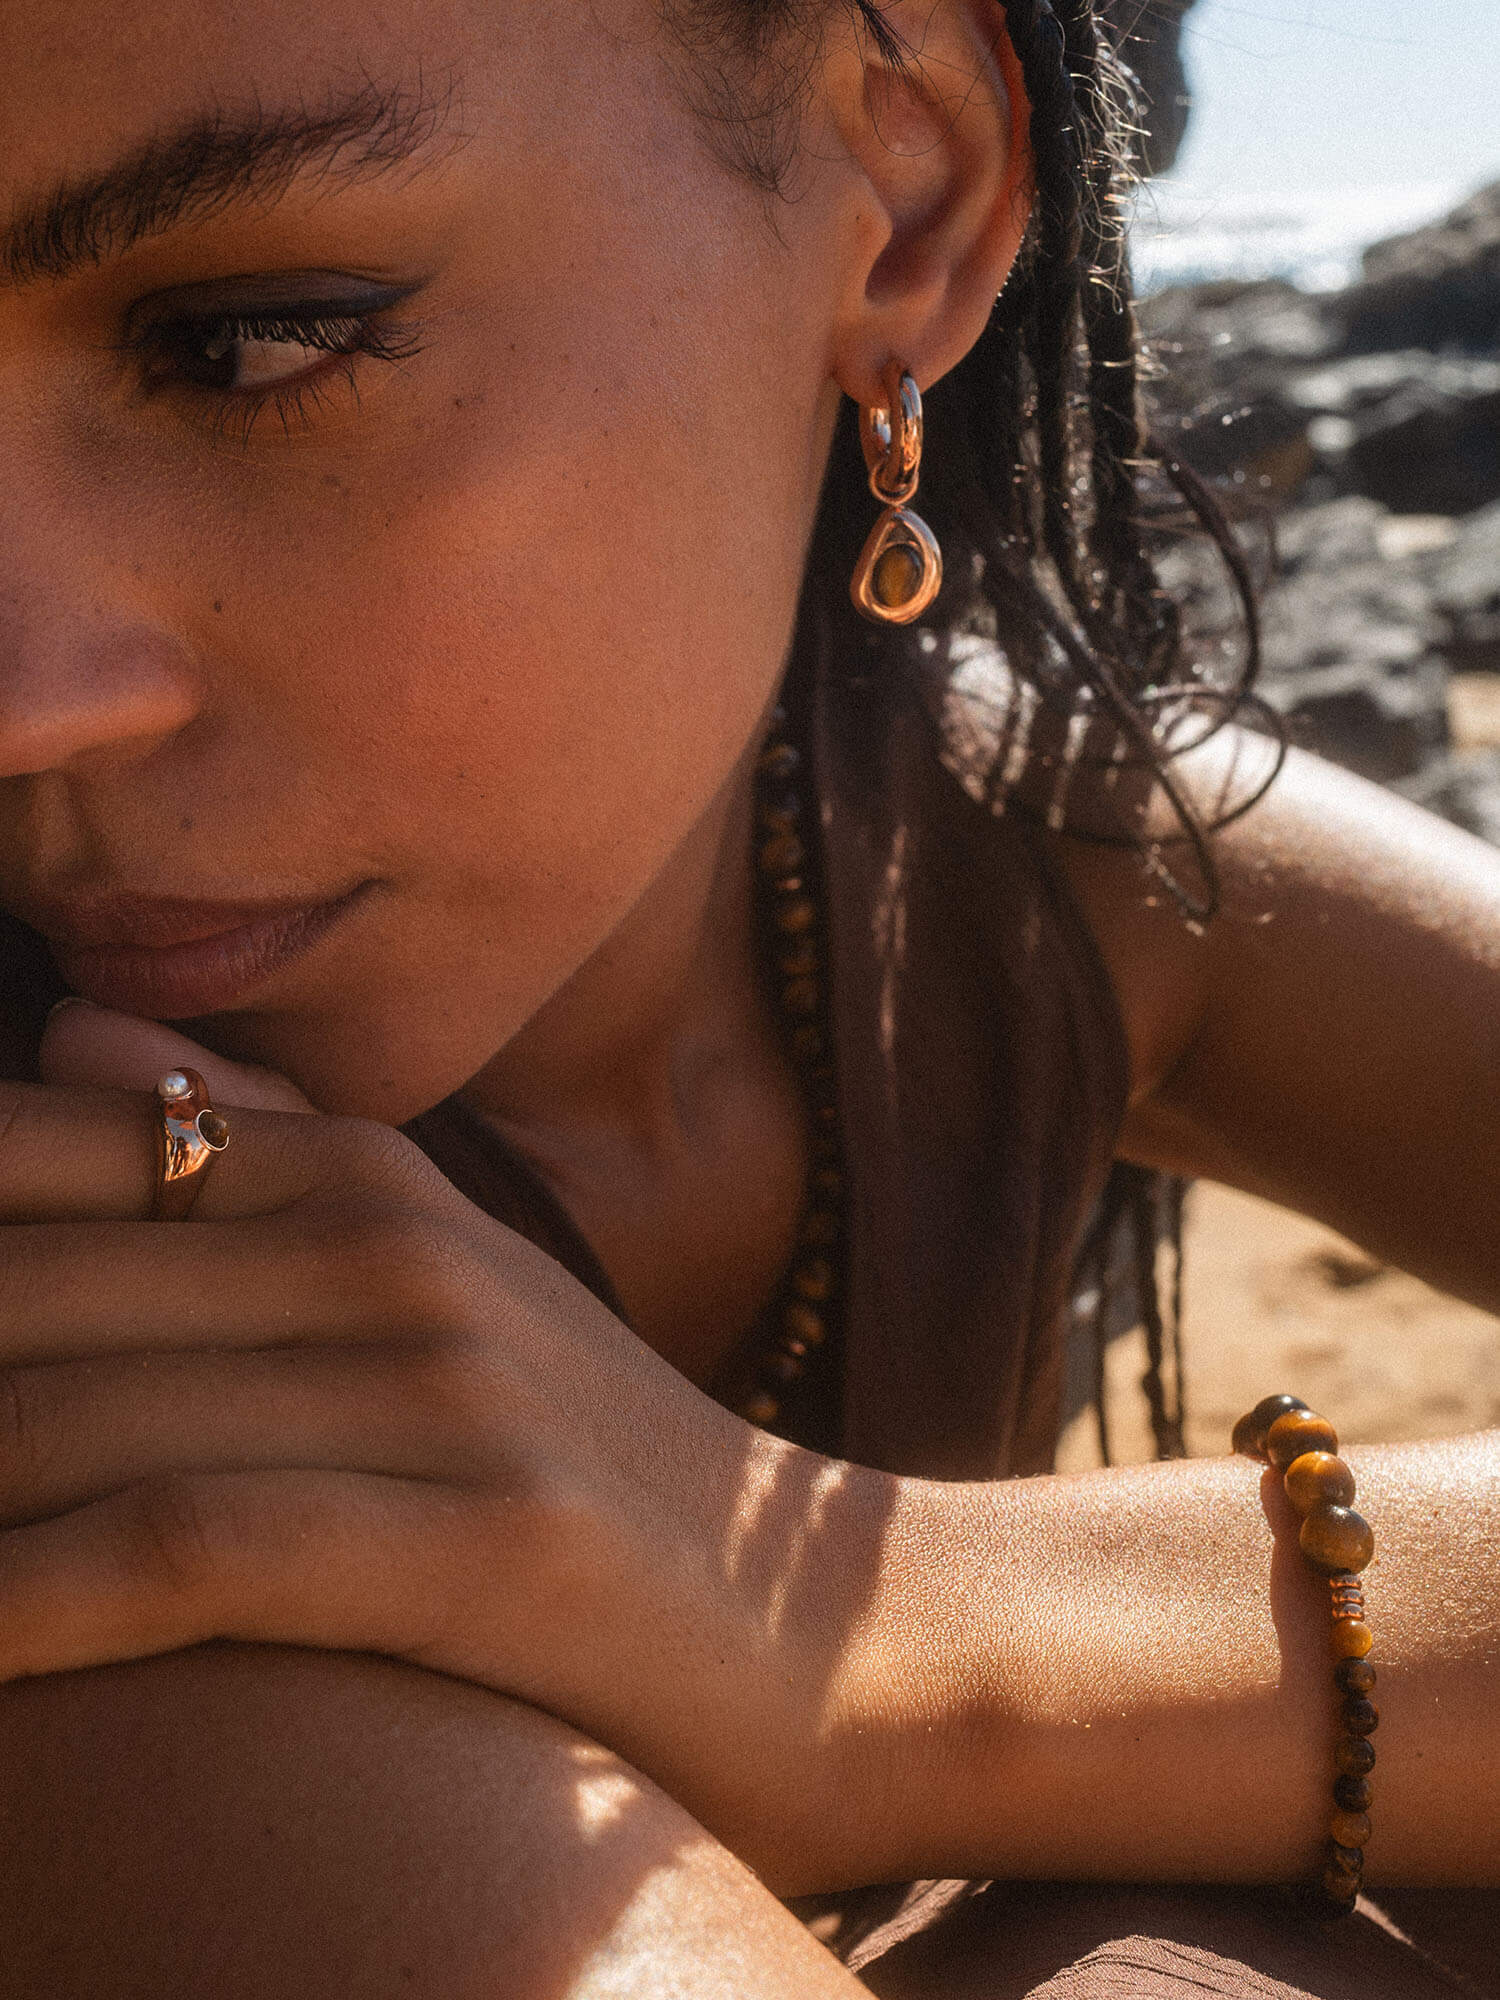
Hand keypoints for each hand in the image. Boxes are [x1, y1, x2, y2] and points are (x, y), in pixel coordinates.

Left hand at [0, 1005, 883, 1889]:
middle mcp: (384, 1249)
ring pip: (70, 1418)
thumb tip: (69, 1040)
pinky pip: (182, 1547)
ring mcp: (440, 1386)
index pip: (36, 1160)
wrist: (846, 1634)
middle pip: (21, 1292)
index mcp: (358, 1178)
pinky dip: (30, 1600)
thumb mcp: (443, 1290)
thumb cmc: (598, 1481)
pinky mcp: (481, 1536)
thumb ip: (260, 1152)